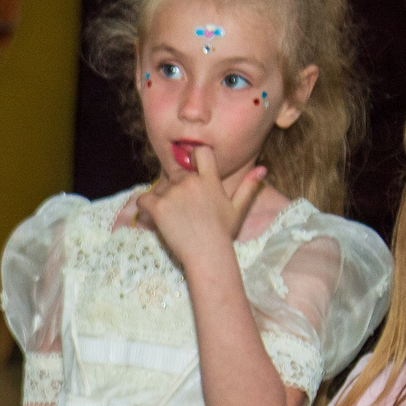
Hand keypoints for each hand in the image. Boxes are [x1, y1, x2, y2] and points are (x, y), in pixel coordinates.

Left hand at [134, 151, 266, 267]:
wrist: (207, 254)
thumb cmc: (222, 233)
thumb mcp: (238, 209)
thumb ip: (248, 186)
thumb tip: (263, 169)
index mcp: (210, 180)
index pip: (201, 152)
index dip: (194, 157)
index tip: (191, 167)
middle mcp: (191, 182)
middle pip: (176, 172)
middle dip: (176, 185)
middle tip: (181, 206)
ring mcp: (173, 194)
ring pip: (160, 186)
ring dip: (162, 197)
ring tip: (172, 216)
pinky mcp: (158, 207)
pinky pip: (143, 199)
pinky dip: (144, 205)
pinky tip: (151, 214)